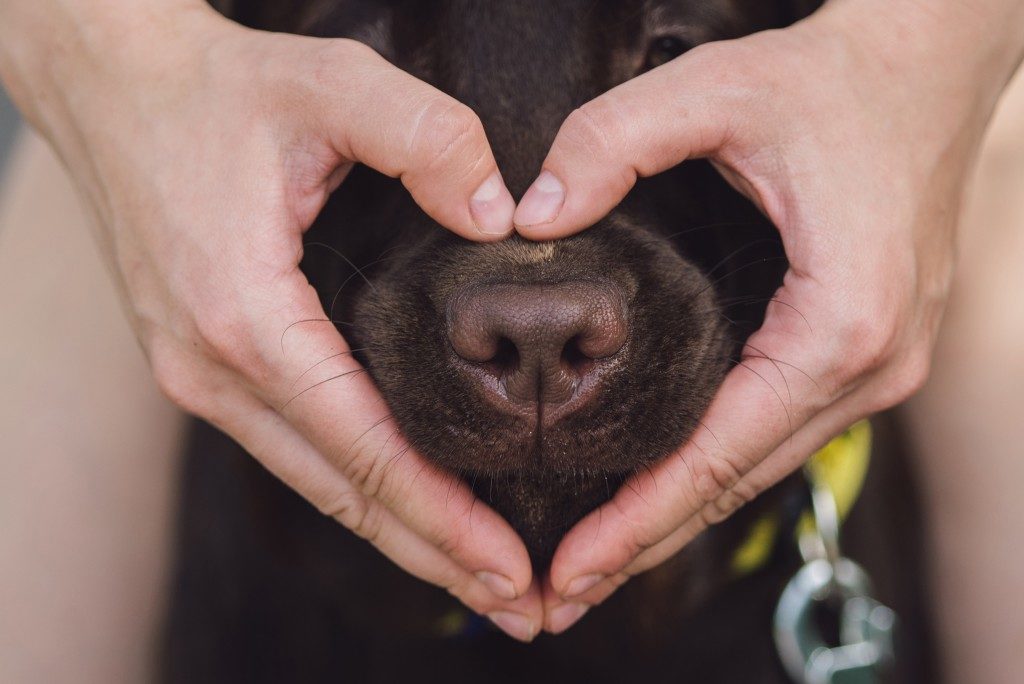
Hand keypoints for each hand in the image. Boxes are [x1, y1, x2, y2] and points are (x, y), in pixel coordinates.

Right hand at [0, 1, 540, 639]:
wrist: (112, 90)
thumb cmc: (213, 89)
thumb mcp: (328, 82)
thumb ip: (426, 137)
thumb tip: (501, 217)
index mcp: (244, 318)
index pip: (363, 449)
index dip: (442, 516)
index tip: (513, 566)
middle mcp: (214, 370)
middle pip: (342, 493)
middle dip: (436, 555)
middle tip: (524, 606)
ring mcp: (203, 377)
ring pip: (317, 483)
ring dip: (401, 535)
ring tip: (481, 579)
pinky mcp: (209, 364)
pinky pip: (296, 447)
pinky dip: (359, 489)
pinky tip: (407, 509)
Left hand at [512, 0, 1023, 632]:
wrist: (927, 68)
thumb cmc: (836, 80)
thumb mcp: (716, 88)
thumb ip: (612, 142)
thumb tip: (530, 218)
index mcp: (841, 321)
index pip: (719, 454)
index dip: (637, 521)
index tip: (568, 571)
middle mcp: (871, 365)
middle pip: (737, 484)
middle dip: (644, 544)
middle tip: (558, 599)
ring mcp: (875, 366)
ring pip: (757, 468)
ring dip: (676, 519)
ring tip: (594, 564)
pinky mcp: (862, 353)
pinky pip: (774, 433)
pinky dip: (712, 472)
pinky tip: (658, 493)